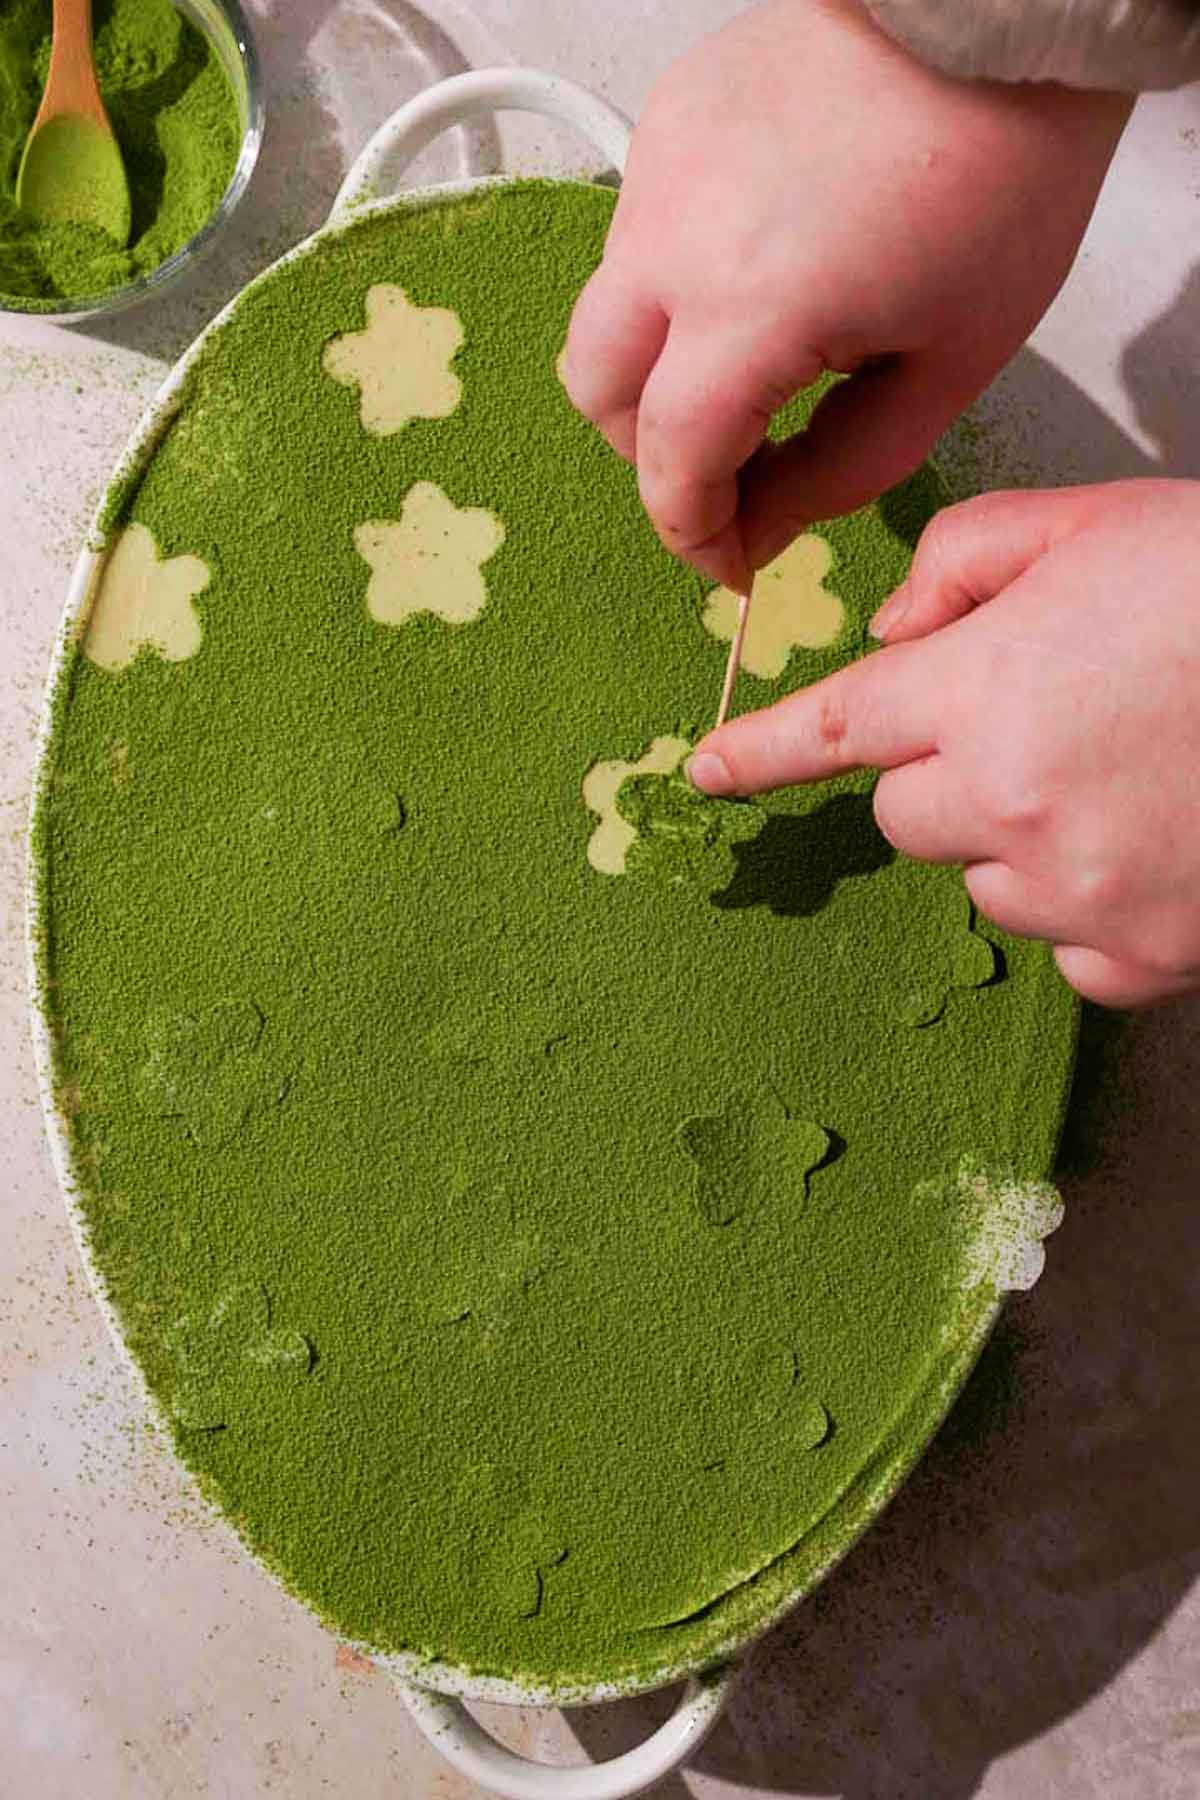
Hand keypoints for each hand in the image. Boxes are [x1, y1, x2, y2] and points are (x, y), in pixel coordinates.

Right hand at [560, 0, 1129, 590]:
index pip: (671, 464)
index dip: (695, 533)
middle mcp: (674, 240)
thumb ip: (841, 474)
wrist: (995, 12)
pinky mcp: (667, 119)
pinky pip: (639, 230)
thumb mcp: (948, 368)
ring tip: (755, 359)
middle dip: (651, 453)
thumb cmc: (1000, 177)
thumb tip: (762, 529)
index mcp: (751, 311)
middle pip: (598, 393)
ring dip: (660, 365)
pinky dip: (678, 277)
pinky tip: (761, 261)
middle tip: (730, 469)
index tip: (732, 562)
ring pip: (608, 311)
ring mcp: (658, 170)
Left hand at [687, 479, 1199, 1006]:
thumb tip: (892, 632)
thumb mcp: (1092, 522)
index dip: (759, 752)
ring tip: (1124, 777)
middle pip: (904, 813)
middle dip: (944, 770)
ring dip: (1019, 839)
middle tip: (1042, 724)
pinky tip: (1156, 845)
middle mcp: (1009, 804)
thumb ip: (964, 562)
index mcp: (982, 687)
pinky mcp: (1144, 956)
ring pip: (983, 881)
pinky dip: (1093, 910)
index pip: (829, 729)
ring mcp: (1077, 892)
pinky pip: (1069, 950)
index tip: (705, 773)